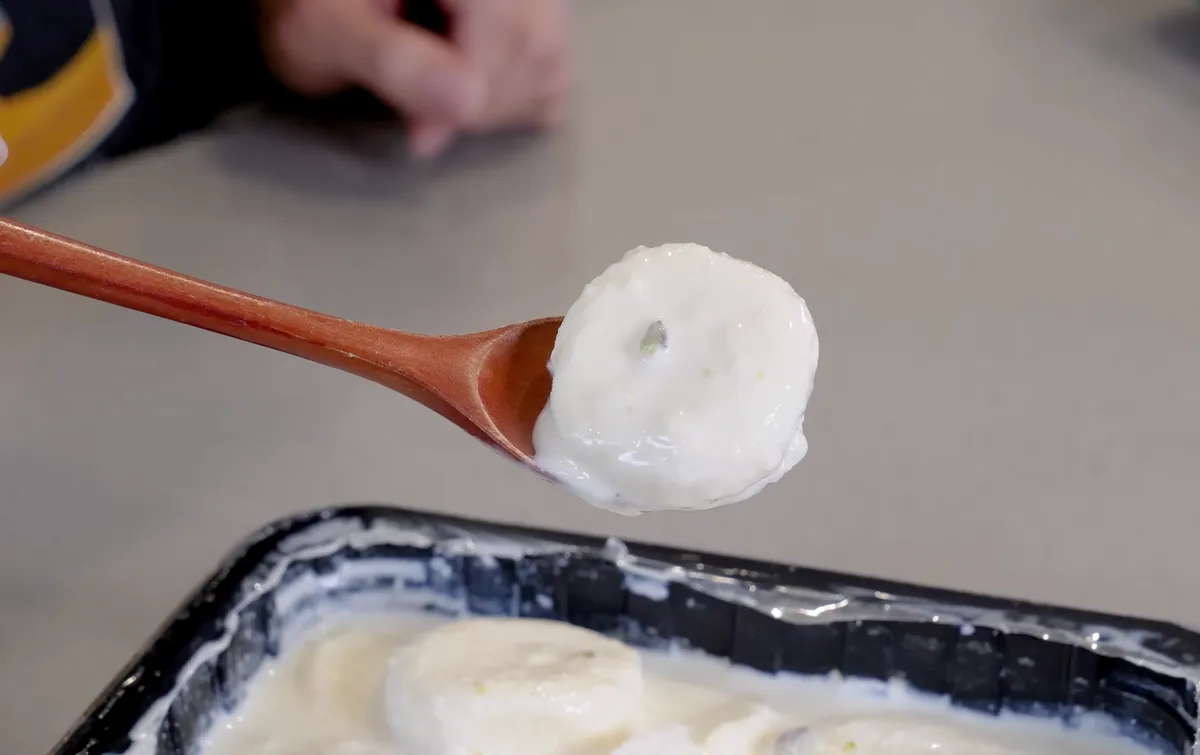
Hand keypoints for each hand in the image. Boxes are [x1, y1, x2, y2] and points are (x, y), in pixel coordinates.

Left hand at [259, 0, 570, 157]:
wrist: (316, 5)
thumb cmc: (306, 7)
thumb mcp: (322, 33)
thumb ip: (390, 61)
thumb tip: (466, 98)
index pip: (504, 26)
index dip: (468, 90)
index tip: (421, 132)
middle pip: (534, 44)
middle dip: (476, 103)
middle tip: (418, 113)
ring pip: (550, 59)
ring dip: (494, 105)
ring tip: (434, 96)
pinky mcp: (535, 16)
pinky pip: (554, 69)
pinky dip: (514, 100)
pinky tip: (463, 89)